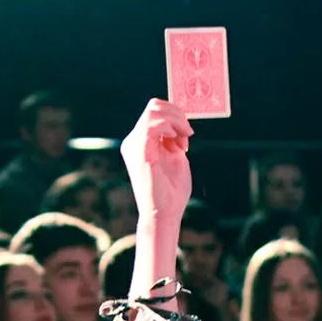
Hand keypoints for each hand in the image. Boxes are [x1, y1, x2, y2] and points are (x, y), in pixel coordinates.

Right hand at [120, 98, 192, 226]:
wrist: (164, 214)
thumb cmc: (171, 192)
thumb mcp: (175, 158)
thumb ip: (173, 140)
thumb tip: (178, 124)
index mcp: (141, 143)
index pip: (154, 113)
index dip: (174, 116)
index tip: (187, 134)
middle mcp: (133, 141)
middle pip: (153, 107)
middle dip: (176, 114)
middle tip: (188, 133)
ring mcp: (134, 145)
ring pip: (153, 111)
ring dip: (176, 120)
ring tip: (185, 139)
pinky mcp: (139, 150)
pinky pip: (152, 123)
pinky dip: (170, 127)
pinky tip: (178, 143)